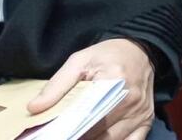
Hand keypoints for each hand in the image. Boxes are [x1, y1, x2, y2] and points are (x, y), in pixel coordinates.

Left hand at [29, 39, 154, 139]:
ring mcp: (141, 112)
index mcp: (113, 80)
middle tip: (65, 136)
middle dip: (80, 138)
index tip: (56, 135)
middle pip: (100, 133)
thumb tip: (34, 108)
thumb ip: (56, 85)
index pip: (87, 116)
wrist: (140, 50)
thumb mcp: (79, 60)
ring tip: (79, 137)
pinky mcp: (147, 120)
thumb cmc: (107, 55)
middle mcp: (131, 99)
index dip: (69, 131)